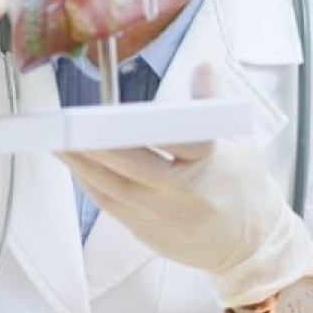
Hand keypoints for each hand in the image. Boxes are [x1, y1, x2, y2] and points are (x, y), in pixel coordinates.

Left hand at [60, 67, 312, 307]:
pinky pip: (113, 208)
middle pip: (132, 166)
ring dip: (83, 167)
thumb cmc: (245, 187)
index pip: (173, 138)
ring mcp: (165, 219)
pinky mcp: (150, 236)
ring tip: (60, 144)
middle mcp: (185, 194)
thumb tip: (202, 66)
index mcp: (211, 163)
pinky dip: (93, 187)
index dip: (138, 127)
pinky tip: (79, 170)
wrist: (252, 246)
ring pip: (114, 190)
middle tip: (64, 126)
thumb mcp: (239, 141)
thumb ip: (213, 103)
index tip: (110, 114)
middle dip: (94, 146)